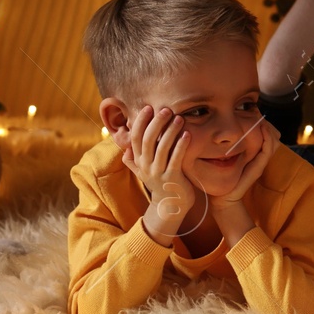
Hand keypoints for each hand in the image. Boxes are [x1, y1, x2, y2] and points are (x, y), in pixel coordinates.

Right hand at [121, 106, 194, 243]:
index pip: (136, 137)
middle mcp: (146, 166)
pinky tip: (188, 134)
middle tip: (166, 110)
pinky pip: (176, 159)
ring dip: (170, 131)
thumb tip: (125, 150)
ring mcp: (158, 173)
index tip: (148, 108)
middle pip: (148, 140)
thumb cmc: (160, 183)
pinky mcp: (172, 179)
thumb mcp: (144, 172)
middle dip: (156, 123)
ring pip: (162, 148)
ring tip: (179, 118)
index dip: (141, 122)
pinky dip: (181, 145)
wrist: (170, 206)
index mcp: (139, 161)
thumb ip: (134, 161)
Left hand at [212, 120, 279, 212]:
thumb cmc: (222, 177)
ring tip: (261, 119)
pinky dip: (267, 138)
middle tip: (259, 114)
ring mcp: (260, 162)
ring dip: (269, 129)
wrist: (223, 197)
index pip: (267, 135)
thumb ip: (227, 146)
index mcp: (254, 154)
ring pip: (273, 141)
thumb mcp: (225, 157)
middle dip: (268, 124)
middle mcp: (260, 157)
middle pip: (273, 136)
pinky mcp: (258, 167)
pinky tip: (262, 129)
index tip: (255, 112)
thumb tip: (222, 130)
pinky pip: (267, 149)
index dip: (264, 124)